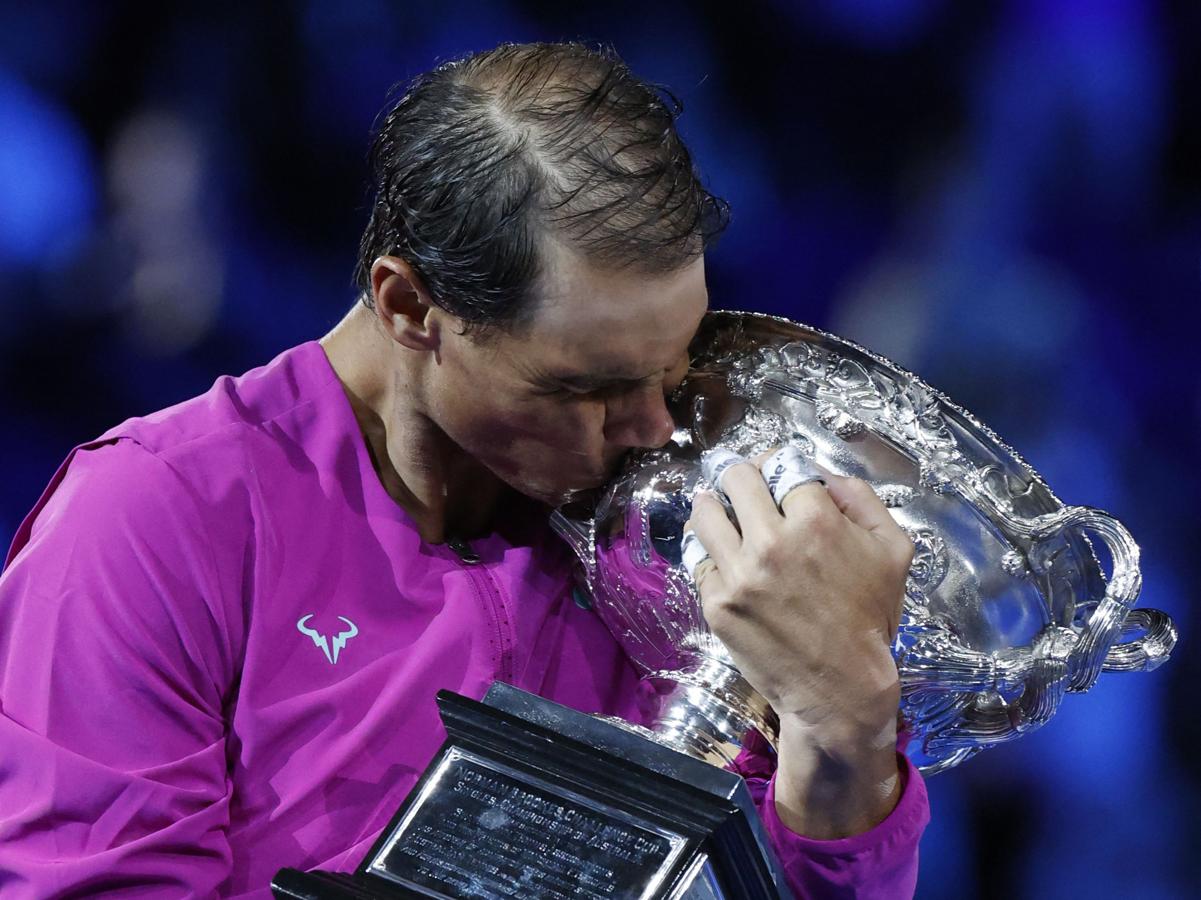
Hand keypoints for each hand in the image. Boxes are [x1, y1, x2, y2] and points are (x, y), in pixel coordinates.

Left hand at [683, 452, 913, 836]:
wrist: (839, 688)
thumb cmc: (868, 618)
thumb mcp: (893, 550)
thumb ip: (862, 499)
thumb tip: (824, 474)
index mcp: (817, 521)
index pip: (781, 464)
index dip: (778, 464)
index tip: (775, 473)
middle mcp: (771, 541)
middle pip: (735, 478)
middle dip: (741, 477)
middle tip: (743, 486)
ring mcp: (738, 574)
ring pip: (704, 512)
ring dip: (712, 506)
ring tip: (719, 511)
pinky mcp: (717, 603)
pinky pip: (699, 559)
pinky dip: (710, 554)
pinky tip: (723, 558)